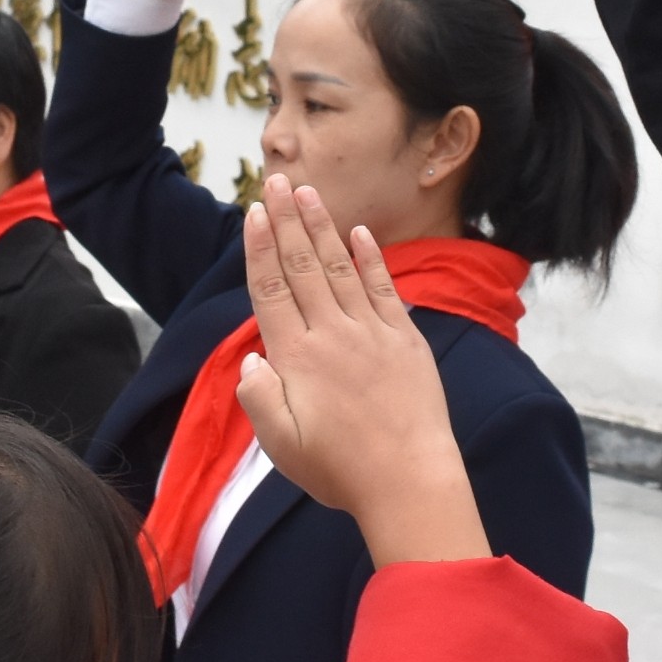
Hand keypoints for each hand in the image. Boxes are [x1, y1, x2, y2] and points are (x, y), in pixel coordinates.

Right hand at [233, 177, 485, 568]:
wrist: (410, 481)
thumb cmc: (341, 471)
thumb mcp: (283, 447)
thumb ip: (258, 400)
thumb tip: (250, 360)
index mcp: (297, 358)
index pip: (272, 290)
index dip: (260, 249)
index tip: (254, 214)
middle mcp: (332, 335)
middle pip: (303, 267)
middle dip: (287, 221)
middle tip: (276, 180)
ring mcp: (372, 334)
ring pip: (340, 268)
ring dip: (322, 228)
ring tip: (308, 193)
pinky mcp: (405, 342)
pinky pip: (383, 289)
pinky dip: (370, 258)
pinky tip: (359, 233)